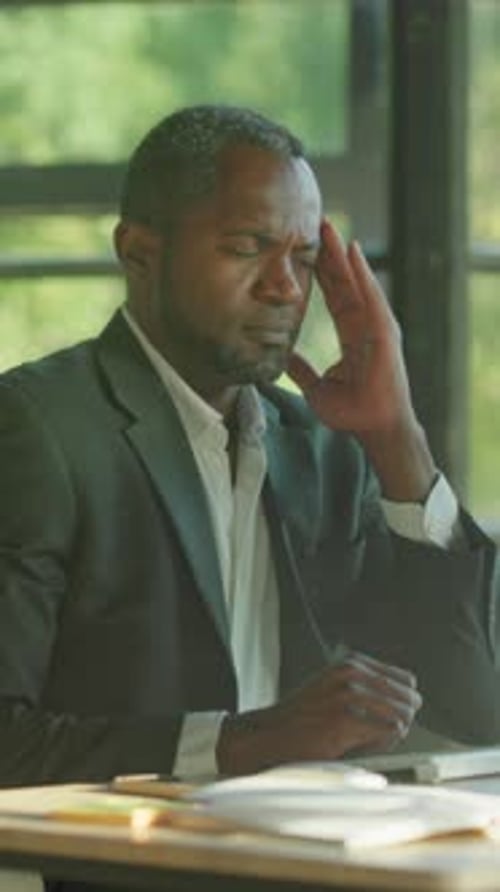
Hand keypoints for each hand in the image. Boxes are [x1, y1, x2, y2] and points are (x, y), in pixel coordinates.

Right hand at [216, 651, 421, 775]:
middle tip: (388, 732)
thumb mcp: (335, 688)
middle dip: (403, 718)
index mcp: (351, 663)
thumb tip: (409, 706)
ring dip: (393, 733)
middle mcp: (350, 673)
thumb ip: (367, 689)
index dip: (404, 701)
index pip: (405, 679)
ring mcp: (347, 695)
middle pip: (408, 697)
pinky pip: (388, 733)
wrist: (270, 734)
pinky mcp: (344, 721)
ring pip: (402, 715)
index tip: (397, 715)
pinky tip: (366, 746)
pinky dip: (383, 744)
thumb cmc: (303, 717)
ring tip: (374, 740)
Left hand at [288, 218, 411, 435]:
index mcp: (352, 334)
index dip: (322, 272)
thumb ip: (301, 369)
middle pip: (345, 281)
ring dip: (342, 254)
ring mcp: (376, 325)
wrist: (373, 427)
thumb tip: (281, 356)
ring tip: (329, 228)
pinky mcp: (384, 331)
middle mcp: (366, 324)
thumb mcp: (316, 386)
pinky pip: (370, 296)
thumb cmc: (352, 412)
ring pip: (356, 281)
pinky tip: (352, 252)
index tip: (307, 249)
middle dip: (330, 254)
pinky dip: (362, 274)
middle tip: (316, 224)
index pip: (334, 295)